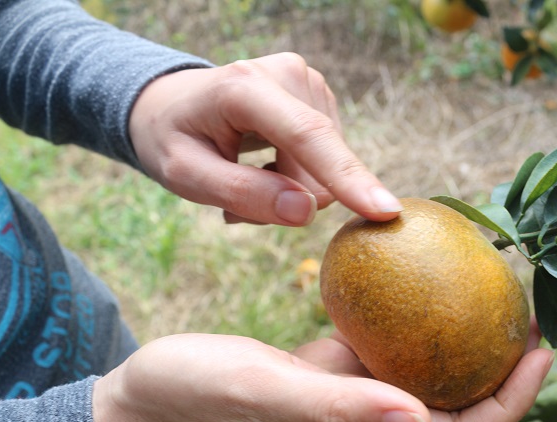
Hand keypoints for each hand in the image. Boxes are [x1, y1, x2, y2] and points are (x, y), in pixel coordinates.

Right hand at [92, 329, 551, 421]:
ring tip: (488, 285)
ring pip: (428, 364)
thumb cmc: (204, 395)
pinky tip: (418, 263)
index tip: (540, 353)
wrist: (156, 390)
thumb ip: (343, 407)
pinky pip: (388, 332)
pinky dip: (412, 306)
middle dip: (502, 366)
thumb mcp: (272, 392)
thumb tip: (422, 417)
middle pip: (459, 400)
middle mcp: (370, 409)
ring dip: (464, 333)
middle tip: (528, 312)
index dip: (510, 404)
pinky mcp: (330, 358)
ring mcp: (351, 383)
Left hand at [128, 53, 402, 225]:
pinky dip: (297, 178)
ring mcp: (311, 83)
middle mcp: (289, 74)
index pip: (307, 137)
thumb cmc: (174, 140)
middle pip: (318, 169)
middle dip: (285, 199)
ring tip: (247, 176)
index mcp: (246, 87)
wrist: (171, 106)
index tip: (385, 211)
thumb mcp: (187, 176)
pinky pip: (327, 164)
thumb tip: (307, 212)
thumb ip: (245, 194)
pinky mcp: (322, 99)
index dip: (346, 177)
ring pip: (326, 173)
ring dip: (289, 190)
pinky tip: (265, 166)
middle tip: (234, 200)